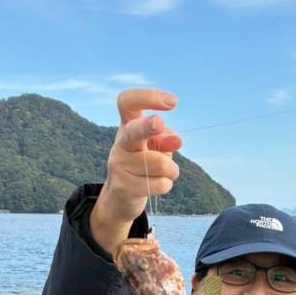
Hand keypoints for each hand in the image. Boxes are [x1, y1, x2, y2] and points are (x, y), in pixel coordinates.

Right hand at [91, 89, 181, 251]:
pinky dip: (166, 184)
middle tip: (160, 123)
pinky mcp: (122, 187)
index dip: (148, 97)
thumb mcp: (156, 146)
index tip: (173, 102)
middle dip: (147, 127)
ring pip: (158, 164)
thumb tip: (176, 140)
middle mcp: (120, 143)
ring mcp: (118, 165)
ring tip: (169, 172)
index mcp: (128, 125)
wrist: (120, 197)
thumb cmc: (142, 163)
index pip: (128, 102)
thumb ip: (166, 139)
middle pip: (133, 131)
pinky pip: (158, 184)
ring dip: (172, 169)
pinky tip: (159, 184)